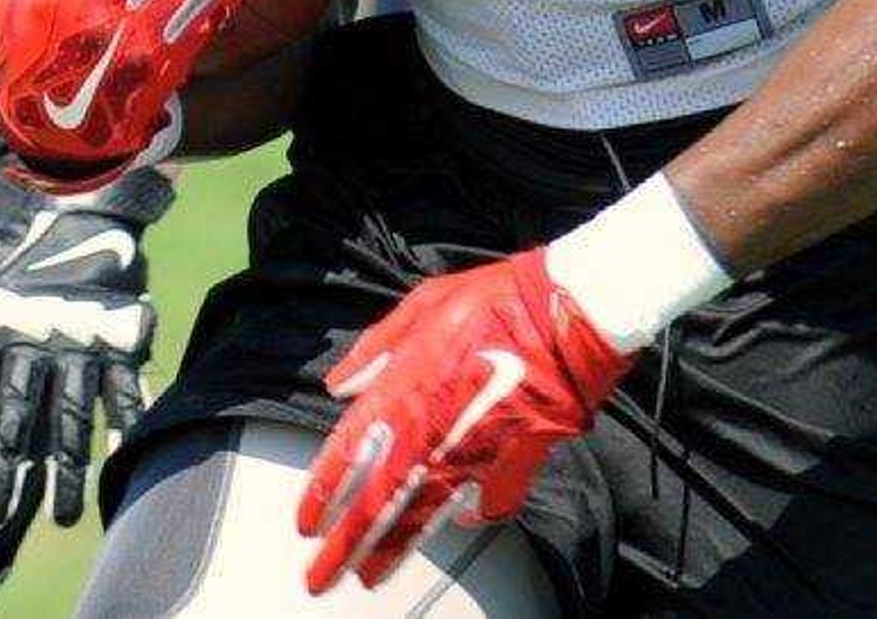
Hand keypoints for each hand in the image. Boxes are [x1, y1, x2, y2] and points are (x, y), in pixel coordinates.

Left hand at [0, 170, 170, 527]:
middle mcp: (32, 335)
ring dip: (66, 467)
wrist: (89, 210)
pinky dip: (124, 425)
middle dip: (2, 468)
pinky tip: (119, 461)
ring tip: (61, 516)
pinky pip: (123, 389)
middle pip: (14, 413)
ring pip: (70, 414)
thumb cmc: (17, 260)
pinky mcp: (121, 338)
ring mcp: (80, 339)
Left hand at [297, 249, 630, 594]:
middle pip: (379, 501)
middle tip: (320, 579)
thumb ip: (377, 347)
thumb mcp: (425, 304)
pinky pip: (485, 506)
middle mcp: (435, 428)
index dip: (323, 493)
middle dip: (345, 546)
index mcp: (406, 386)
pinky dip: (466, 519)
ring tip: (369, 576)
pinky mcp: (516, 463)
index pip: (350, 452)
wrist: (570, 310)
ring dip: (392, 550)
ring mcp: (475, 452)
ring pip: (424, 516)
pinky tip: (453, 526)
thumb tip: (341, 382)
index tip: (307, 523)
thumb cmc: (499, 298)